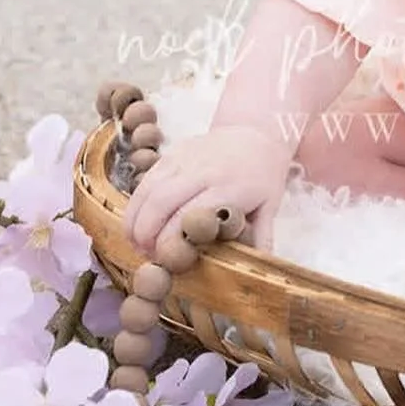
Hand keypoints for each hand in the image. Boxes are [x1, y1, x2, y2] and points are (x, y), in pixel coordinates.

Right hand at [121, 125, 291, 256]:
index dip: (170, 241)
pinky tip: (135, 223)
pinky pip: (146, 180)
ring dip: (135, 220)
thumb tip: (257, 271)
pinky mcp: (173, 152)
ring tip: (135, 243)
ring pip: (148, 190)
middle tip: (145, 255)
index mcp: (231, 188)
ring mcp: (185, 158)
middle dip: (146, 234)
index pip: (189, 216)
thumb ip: (261, 238)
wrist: (258, 134)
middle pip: (162, 202)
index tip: (165, 260)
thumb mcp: (269, 208)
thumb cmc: (263, 177)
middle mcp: (205, 171)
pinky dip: (135, 204)